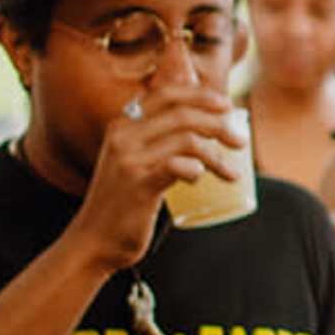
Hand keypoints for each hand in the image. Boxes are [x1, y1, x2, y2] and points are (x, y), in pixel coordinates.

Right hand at [66, 79, 242, 270]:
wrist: (94, 240)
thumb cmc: (123, 201)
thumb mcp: (133, 161)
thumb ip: (156, 140)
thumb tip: (197, 121)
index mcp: (122, 125)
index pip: (166, 94)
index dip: (201, 95)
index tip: (227, 105)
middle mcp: (123, 136)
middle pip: (182, 114)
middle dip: (218, 124)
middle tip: (240, 142)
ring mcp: (129, 160)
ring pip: (187, 140)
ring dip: (217, 156)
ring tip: (232, 173)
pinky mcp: (138, 185)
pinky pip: (177, 166)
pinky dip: (197, 169)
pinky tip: (201, 179)